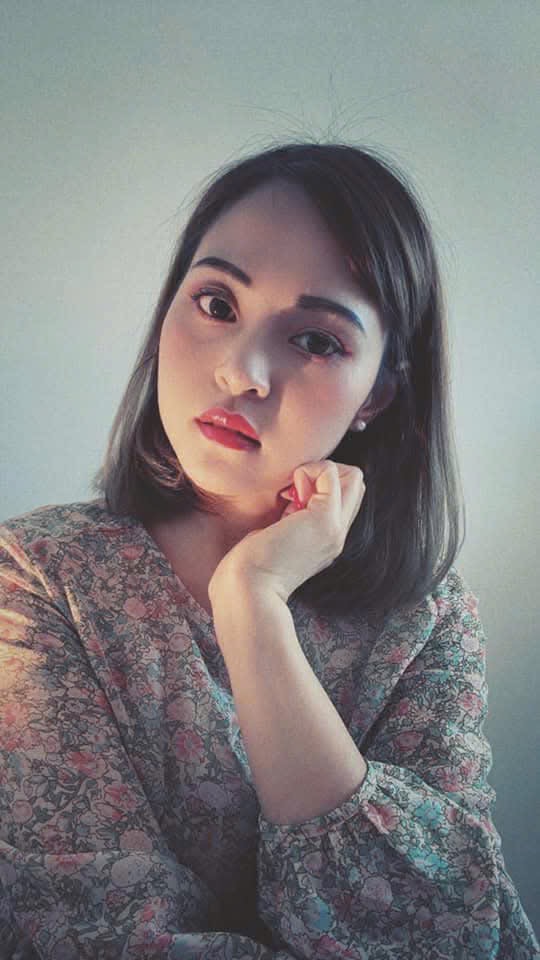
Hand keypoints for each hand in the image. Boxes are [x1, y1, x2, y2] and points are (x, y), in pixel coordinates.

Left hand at [208, 460, 365, 604]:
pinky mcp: (324, 520)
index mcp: (328, 539)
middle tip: (292, 493)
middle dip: (324, 474)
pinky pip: (330, 474)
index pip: (346, 497)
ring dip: (318, 472)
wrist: (247, 588)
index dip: (321, 485)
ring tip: (291, 496)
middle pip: (356, 484)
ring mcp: (335, 528)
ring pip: (352, 476)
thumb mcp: (279, 535)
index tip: (290, 499)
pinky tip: (287, 495)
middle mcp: (338, 534)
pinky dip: (308, 472)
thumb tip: (295, 489)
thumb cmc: (251, 564)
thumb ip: (294, 515)